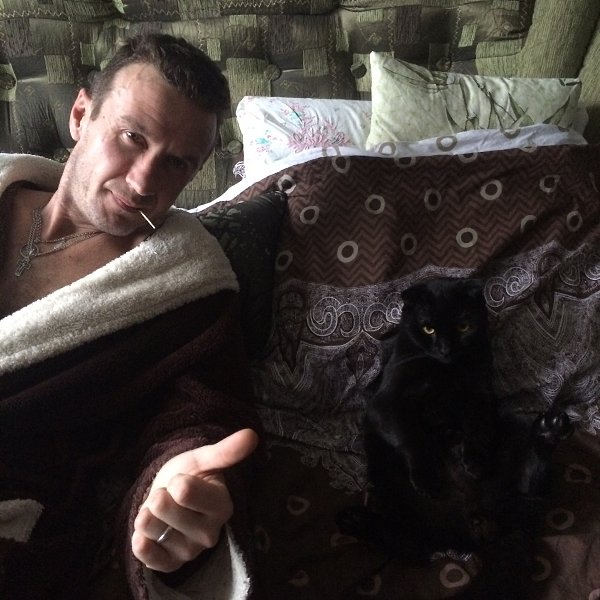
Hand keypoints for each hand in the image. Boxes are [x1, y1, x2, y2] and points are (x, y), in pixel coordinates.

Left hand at [131, 428, 258, 571]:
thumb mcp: (203, 459)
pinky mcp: (170, 565)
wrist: (171, 498)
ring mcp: (190, 552)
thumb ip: (226, 451)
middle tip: (170, 497)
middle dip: (159, 495)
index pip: (183, 491)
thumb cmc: (189, 475)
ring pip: (150, 527)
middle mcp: (210, 534)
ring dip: (147, 515)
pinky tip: (148, 533)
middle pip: (163, 506)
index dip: (176, 481)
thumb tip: (252, 434)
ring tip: (160, 513)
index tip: (182, 481)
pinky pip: (145, 555)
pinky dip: (140, 541)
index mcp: (223, 506)